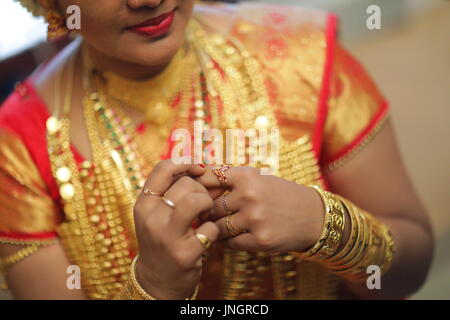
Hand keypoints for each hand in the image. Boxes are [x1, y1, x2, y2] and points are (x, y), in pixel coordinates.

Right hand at [133, 160, 218, 299]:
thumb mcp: (156, 213)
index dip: (186, 164)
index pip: (163, 168)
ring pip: (197, 200)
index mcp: (144, 204)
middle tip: (201, 206)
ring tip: (205, 216)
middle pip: (186, 184)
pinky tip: (205, 237)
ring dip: (208, 206)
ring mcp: (167, 236)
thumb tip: (203, 168)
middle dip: (202, 191)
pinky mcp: (184, 253)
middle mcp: (151, 218)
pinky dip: (213, 230)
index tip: (198, 170)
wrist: (158, 280)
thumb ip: (172, 190)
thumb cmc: (163, 238)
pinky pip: (210, 228)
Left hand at [196, 166, 324, 253]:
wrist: (313, 216)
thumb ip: (230, 181)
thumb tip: (196, 185)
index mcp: (247, 177)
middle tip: (209, 216)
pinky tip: (235, 237)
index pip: (209, 179)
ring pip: (218, 227)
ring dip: (218, 229)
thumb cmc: (280, 195)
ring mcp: (255, 219)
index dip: (201, 189)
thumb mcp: (258, 179)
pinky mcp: (260, 240)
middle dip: (209, 213)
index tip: (200, 195)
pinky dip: (229, 242)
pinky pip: (230, 243)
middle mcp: (249, 196)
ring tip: (223, 227)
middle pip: (211, 207)